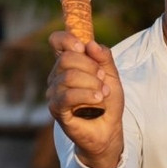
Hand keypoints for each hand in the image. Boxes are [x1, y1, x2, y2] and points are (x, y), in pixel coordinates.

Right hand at [47, 31, 124, 167]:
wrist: (108, 128)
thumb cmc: (107, 101)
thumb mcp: (112, 74)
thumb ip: (104, 57)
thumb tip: (90, 44)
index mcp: (68, 63)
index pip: (56, 41)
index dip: (67, 39)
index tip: (82, 47)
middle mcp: (57, 75)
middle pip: (67, 58)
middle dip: (90, 66)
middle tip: (102, 79)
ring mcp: (54, 92)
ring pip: (69, 76)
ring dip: (92, 84)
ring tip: (102, 94)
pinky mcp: (56, 109)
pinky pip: (67, 96)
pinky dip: (86, 95)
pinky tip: (98, 99)